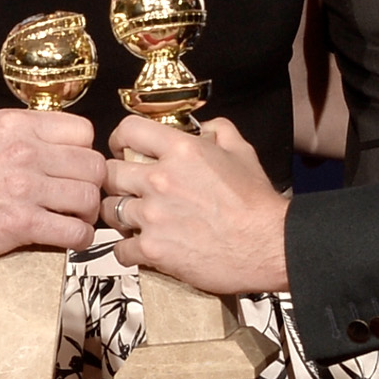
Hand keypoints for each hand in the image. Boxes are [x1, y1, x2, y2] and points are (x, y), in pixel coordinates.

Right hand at [0, 106, 102, 260]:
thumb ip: (26, 137)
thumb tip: (65, 150)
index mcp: (17, 124)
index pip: (83, 131)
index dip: (84, 153)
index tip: (75, 169)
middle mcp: (24, 150)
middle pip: (93, 165)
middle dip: (91, 185)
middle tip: (78, 199)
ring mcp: (23, 186)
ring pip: (88, 197)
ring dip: (86, 213)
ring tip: (72, 219)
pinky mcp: (20, 222)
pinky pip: (74, 231)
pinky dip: (78, 239)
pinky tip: (67, 239)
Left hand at [102, 115, 292, 294]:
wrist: (268, 245)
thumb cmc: (257, 204)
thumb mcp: (243, 152)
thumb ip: (219, 131)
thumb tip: (203, 127)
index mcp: (181, 151)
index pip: (128, 130)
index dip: (120, 139)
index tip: (121, 149)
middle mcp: (161, 180)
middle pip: (109, 172)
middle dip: (116, 180)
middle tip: (126, 188)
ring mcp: (153, 216)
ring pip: (109, 210)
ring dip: (119, 215)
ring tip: (132, 219)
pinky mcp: (153, 249)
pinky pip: (120, 249)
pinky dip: (127, 250)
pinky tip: (140, 248)